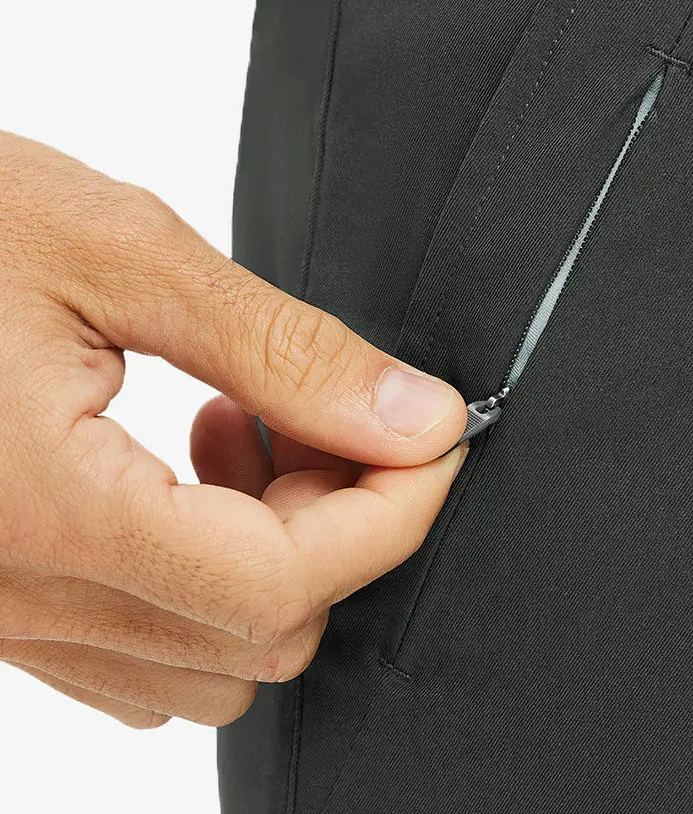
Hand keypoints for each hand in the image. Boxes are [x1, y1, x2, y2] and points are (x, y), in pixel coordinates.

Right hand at [0, 132, 465, 727]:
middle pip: (258, 635)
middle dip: (337, 525)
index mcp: (49, 507)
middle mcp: (14, 593)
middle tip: (327, 413)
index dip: (393, 512)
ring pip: (206, 660)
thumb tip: (415, 416)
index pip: (283, 582)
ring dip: (271, 552)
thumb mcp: (124, 251)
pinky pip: (137, 649)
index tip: (433, 435)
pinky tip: (185, 466)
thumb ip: (284, 350)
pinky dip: (203, 574)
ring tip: (246, 426)